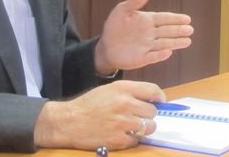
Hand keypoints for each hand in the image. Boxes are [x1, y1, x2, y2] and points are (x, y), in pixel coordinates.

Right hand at [34, 80, 164, 149]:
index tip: (158, 102)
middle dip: (146, 114)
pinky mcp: (121, 139)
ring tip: (128, 126)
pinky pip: (138, 140)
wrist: (69, 121)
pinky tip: (119, 133)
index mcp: (122, 88)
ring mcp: (124, 123)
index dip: (159, 97)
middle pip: (153, 111)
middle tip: (135, 115)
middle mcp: (125, 104)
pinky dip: (131, 138)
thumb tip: (154, 100)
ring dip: (142, 128)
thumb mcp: (108, 90)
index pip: (153, 90)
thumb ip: (130, 92)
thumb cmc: (89, 104)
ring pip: (150, 127)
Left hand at [95, 0, 192, 73]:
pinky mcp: (142, 58)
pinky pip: (153, 56)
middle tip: (190, 29)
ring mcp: (148, 46)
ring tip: (187, 41)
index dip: (175, 19)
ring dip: (175, 42)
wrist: (106, 46)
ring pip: (164, 44)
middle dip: (178, 30)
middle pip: (167, 31)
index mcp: (147, 21)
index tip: (187, 18)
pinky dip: (160, 55)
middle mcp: (151, 34)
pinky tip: (168, 52)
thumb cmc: (115, 26)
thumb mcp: (123, 10)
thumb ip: (136, 0)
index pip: (164, 18)